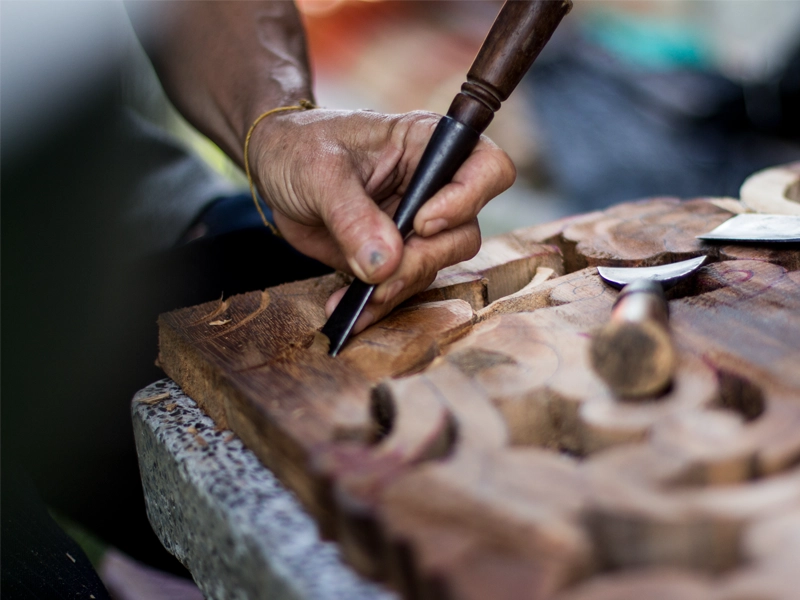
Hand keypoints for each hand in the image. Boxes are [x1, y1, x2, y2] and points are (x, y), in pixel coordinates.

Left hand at [251, 107, 515, 331]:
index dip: (467, 199)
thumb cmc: (299, 148)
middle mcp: (432, 185)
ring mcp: (416, 224)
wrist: (274, 168)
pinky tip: (350, 311)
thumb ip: (352, 215)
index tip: (421, 223)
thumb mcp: (319, 172)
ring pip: (434, 266)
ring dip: (398, 288)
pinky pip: (401, 286)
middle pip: (463, 232)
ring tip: (359, 298)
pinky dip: (378, 304)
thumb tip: (385, 264)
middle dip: (423, 260)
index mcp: (426, 145)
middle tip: (381, 273)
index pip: (485, 167)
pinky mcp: (395, 254)